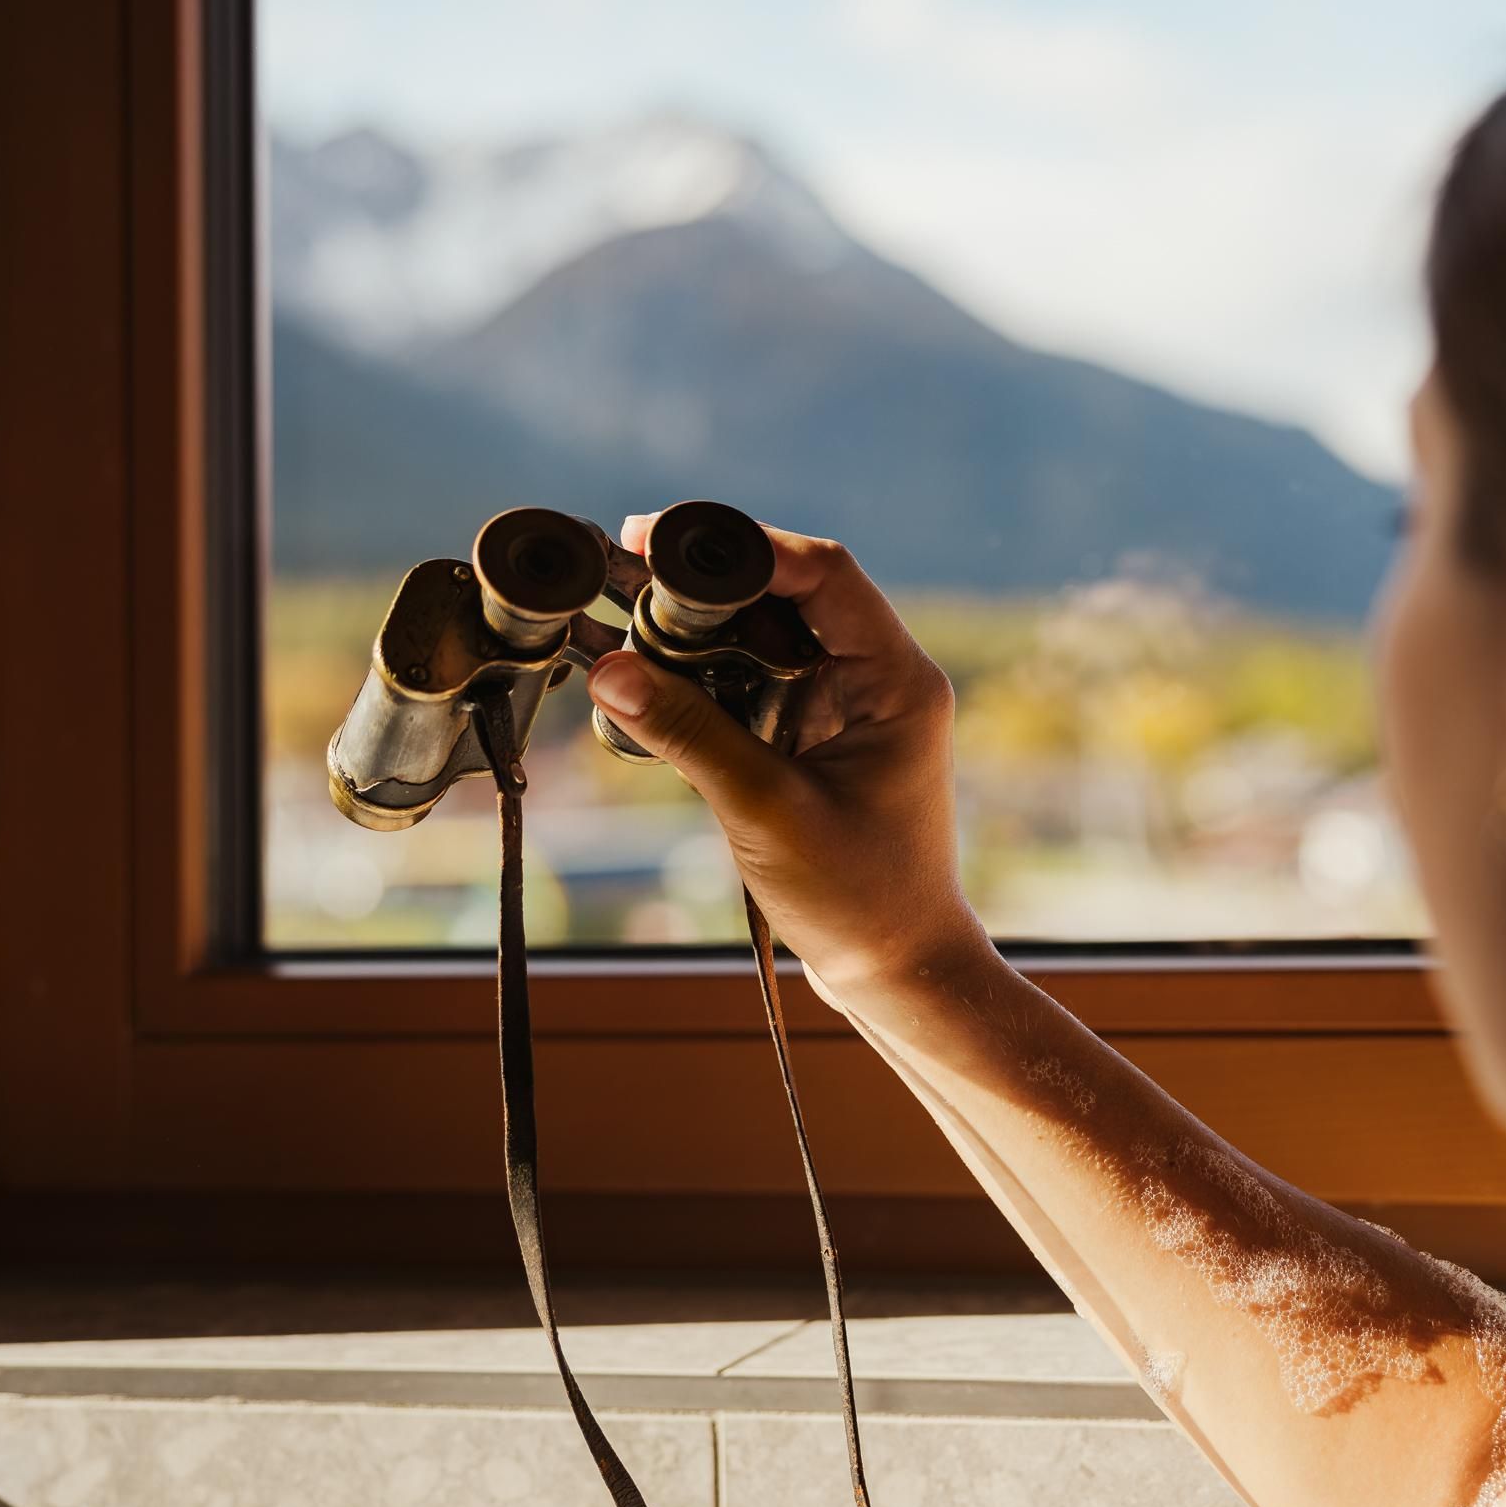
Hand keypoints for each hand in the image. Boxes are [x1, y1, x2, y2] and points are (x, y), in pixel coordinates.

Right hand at [585, 514, 985, 1000]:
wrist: (897, 970)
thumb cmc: (857, 898)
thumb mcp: (763, 810)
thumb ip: (688, 733)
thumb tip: (608, 668)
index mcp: (895, 679)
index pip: (824, 572)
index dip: (745, 545)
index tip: (659, 536)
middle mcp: (878, 678)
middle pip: (790, 592)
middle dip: (709, 578)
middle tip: (624, 562)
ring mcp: (848, 707)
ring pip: (769, 633)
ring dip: (702, 624)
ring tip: (623, 609)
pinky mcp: (818, 737)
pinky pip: (758, 681)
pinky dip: (707, 672)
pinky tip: (651, 674)